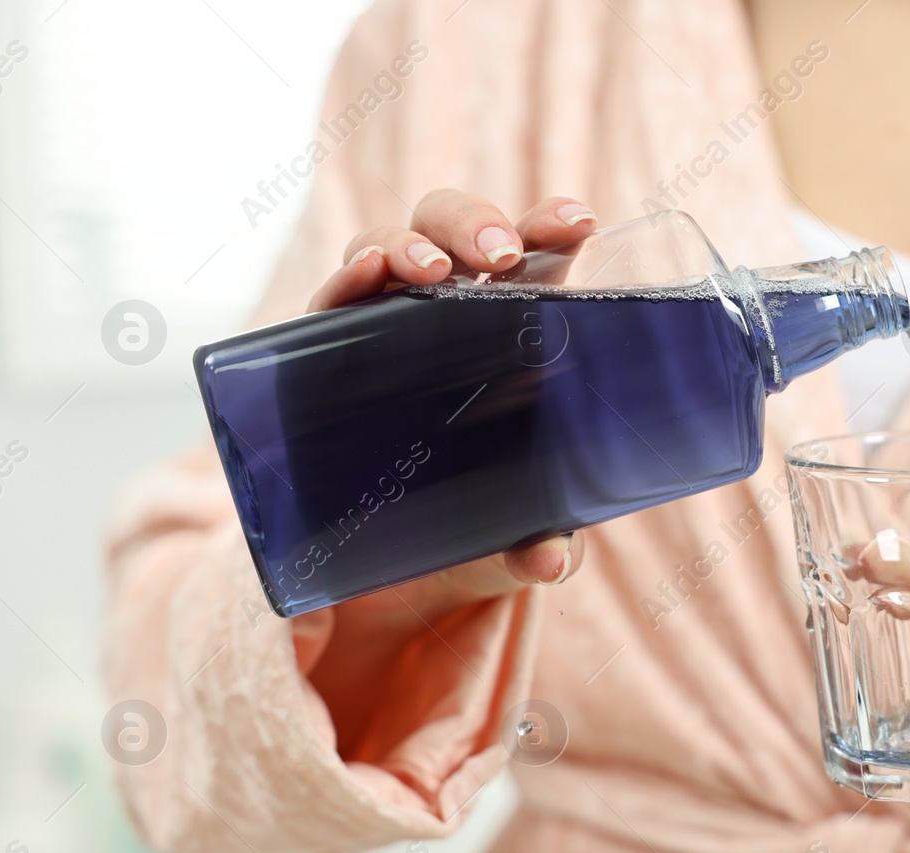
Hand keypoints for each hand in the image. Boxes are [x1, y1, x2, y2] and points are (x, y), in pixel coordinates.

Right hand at [308, 190, 601, 611]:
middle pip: (459, 230)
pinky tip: (368, 272)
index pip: (537, 255)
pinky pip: (332, 299)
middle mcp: (451, 315)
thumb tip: (546, 558)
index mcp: (515, 333)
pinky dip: (349, 276)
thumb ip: (539, 545)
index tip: (578, 224)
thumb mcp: (513, 540)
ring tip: (432, 271)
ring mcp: (387, 326)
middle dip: (476, 225)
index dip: (553, 225)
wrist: (392, 571)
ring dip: (412, 242)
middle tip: (499, 258)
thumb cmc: (479, 525)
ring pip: (394, 244)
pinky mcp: (330, 354)